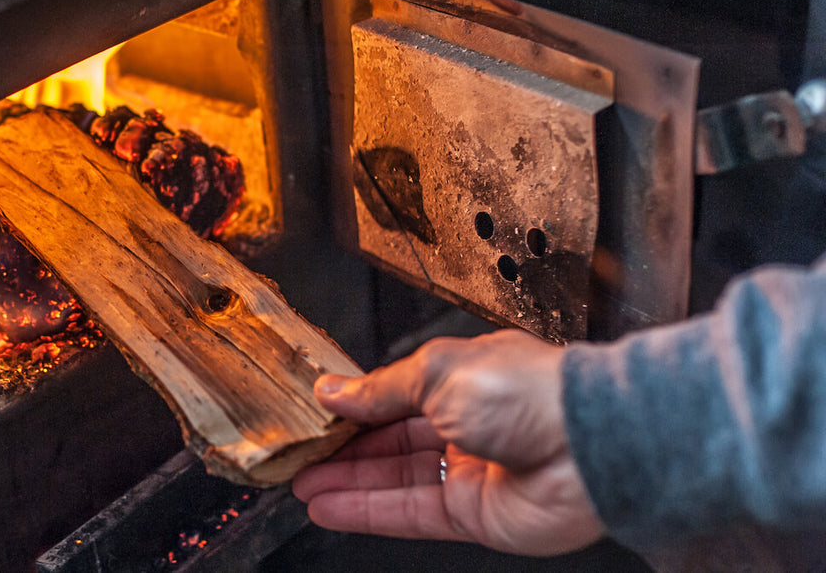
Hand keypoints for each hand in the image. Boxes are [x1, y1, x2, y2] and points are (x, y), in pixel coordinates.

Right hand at [292, 330, 603, 555]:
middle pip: (391, 440)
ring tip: (304, 484)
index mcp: (463, 378)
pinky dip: (367, 511)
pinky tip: (332, 507)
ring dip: (347, 483)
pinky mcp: (473, 515)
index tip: (316, 414)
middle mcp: (466, 423)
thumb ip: (380, 389)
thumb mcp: (437, 371)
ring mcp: (469, 472)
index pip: (394, 395)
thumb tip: (335, 389)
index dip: (355, 406)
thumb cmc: (529, 391)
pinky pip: (409, 513)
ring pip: (394, 479)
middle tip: (302, 455)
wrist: (586, 445)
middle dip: (344, 449)